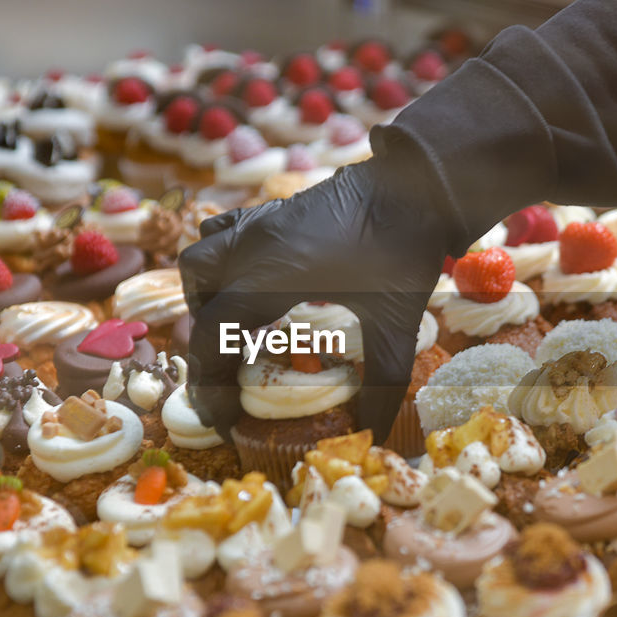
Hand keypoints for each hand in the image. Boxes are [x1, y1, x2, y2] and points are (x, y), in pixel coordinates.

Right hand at [178, 159, 451, 440]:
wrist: (420, 184)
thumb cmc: (405, 251)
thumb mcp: (397, 326)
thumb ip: (383, 382)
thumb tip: (371, 432)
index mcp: (272, 277)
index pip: (213, 335)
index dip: (210, 383)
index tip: (225, 416)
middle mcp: (254, 246)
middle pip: (197, 291)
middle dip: (205, 335)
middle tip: (234, 367)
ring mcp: (261, 222)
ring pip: (202, 254)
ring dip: (208, 293)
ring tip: (241, 323)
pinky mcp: (275, 210)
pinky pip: (225, 230)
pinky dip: (225, 259)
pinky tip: (256, 281)